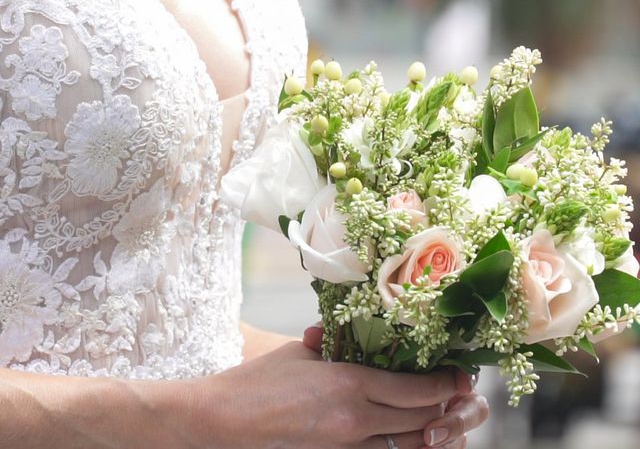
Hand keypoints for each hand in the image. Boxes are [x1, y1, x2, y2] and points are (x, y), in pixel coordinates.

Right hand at [185, 341, 472, 447]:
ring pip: (408, 446)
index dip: (445, 384)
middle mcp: (355, 419)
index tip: (460, 376)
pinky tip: (410, 438)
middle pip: (420, 419)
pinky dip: (402, 447)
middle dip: (448, 408)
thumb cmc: (258, 382)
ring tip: (447, 420)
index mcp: (348, 383)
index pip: (415, 388)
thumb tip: (354, 339)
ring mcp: (346, 448)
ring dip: (432, 432)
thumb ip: (336, 346)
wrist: (223, 423)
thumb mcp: (300, 353)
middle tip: (463, 397)